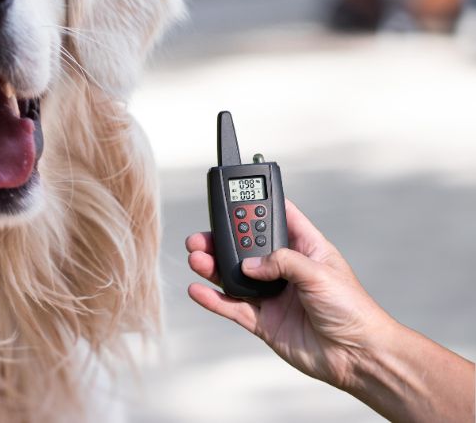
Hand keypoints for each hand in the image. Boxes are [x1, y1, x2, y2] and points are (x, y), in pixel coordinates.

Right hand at [185, 200, 393, 391]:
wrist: (358, 357)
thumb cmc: (353, 310)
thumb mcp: (320, 273)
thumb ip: (282, 262)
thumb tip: (249, 264)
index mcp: (304, 249)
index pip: (277, 220)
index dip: (257, 207)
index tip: (233, 198)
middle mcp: (284, 270)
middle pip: (246, 248)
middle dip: (222, 240)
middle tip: (201, 236)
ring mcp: (272, 295)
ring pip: (234, 276)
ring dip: (212, 266)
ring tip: (196, 258)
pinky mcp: (263, 321)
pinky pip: (232, 307)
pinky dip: (214, 299)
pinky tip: (198, 290)